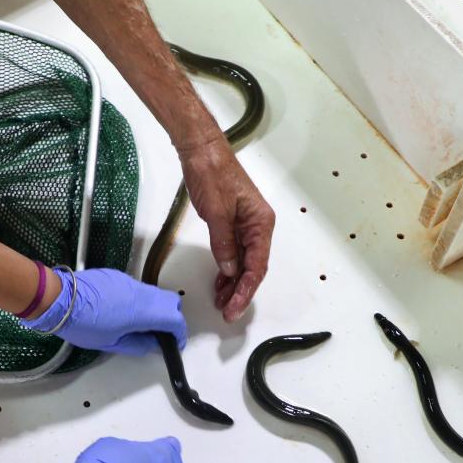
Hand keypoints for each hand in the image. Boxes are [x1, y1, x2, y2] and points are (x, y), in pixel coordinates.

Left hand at [21, 268, 186, 354]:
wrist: (60, 299)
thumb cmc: (84, 325)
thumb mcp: (112, 343)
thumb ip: (138, 344)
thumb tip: (153, 344)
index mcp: (142, 312)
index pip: (175, 320)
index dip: (179, 334)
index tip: (174, 344)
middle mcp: (141, 293)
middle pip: (170, 301)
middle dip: (171, 318)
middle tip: (159, 333)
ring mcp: (130, 282)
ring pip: (154, 293)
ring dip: (154, 309)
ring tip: (139, 324)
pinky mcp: (118, 276)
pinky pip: (137, 288)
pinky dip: (139, 300)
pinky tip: (121, 311)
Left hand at [181, 137, 274, 322]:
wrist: (201, 150)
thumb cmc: (212, 174)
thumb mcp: (217, 212)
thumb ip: (224, 244)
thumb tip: (230, 270)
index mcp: (261, 223)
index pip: (257, 265)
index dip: (246, 290)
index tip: (234, 308)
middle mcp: (258, 226)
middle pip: (253, 267)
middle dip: (240, 291)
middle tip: (227, 312)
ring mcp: (245, 225)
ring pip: (243, 262)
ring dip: (233, 283)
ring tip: (222, 302)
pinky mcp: (232, 223)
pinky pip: (233, 252)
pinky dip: (227, 269)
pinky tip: (220, 282)